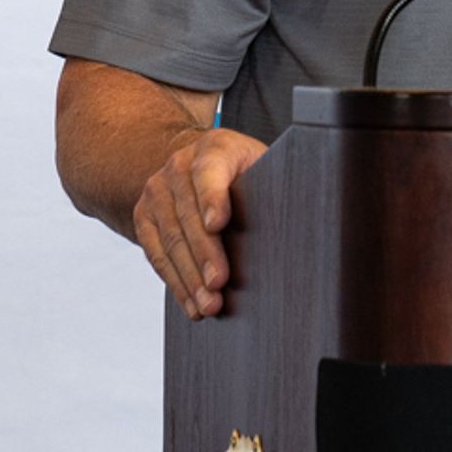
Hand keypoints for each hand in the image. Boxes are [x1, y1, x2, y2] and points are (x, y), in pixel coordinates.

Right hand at [132, 127, 266, 317]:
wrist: (197, 167)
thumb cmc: (243, 174)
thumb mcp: (263, 169)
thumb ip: (275, 186)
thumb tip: (308, 223)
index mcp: (216, 147)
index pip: (210, 171)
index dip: (213, 198)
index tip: (218, 224)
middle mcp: (180, 165)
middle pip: (188, 214)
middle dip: (204, 253)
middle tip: (219, 284)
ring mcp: (157, 191)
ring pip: (170, 238)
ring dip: (189, 276)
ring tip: (208, 304)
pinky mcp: (144, 216)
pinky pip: (156, 254)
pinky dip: (175, 282)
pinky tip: (191, 302)